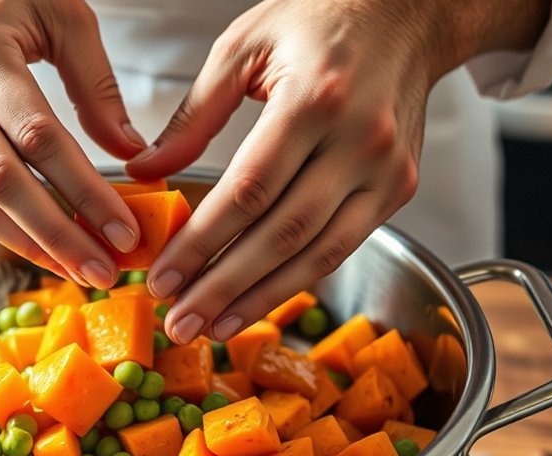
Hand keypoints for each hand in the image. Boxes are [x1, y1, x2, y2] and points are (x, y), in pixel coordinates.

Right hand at [0, 0, 146, 287]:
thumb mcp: (64, 16)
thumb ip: (96, 85)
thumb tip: (128, 151)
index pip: (40, 139)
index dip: (84, 192)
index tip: (124, 229)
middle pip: (2, 184)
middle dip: (57, 235)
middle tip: (102, 271)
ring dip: (29, 245)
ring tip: (77, 271)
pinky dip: (5, 229)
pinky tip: (44, 247)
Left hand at [125, 0, 548, 343]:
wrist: (406, 13)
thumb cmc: (319, 18)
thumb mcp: (243, 47)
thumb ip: (193, 115)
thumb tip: (145, 172)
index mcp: (314, 98)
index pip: (247, 191)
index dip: (202, 243)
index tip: (163, 278)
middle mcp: (359, 140)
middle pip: (282, 233)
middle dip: (225, 286)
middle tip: (181, 322)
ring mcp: (387, 170)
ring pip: (318, 253)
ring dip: (262, 298)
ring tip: (214, 327)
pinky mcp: (400, 188)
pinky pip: (344, 246)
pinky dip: (299, 279)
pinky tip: (259, 300)